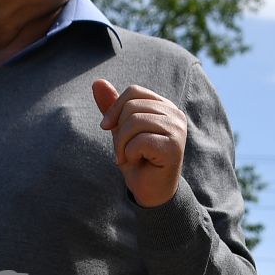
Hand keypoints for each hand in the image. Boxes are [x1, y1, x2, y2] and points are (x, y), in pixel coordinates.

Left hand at [93, 80, 186, 206]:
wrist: (151, 192)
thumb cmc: (138, 160)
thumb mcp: (121, 130)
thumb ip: (113, 107)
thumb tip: (97, 82)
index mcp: (165, 106)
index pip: (134, 91)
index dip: (115, 108)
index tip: (106, 127)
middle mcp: (175, 114)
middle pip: (132, 106)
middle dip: (119, 131)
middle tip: (123, 150)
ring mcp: (177, 130)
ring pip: (134, 122)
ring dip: (122, 144)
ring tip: (129, 157)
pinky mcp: (174, 147)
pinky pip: (140, 141)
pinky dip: (130, 154)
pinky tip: (139, 162)